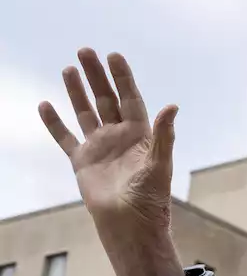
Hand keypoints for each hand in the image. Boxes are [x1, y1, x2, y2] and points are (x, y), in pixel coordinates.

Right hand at [39, 49, 177, 230]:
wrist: (130, 224)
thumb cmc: (151, 198)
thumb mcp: (160, 164)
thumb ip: (164, 135)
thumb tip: (172, 106)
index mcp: (140, 135)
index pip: (131, 99)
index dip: (123, 78)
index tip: (114, 56)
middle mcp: (119, 137)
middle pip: (106, 99)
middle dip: (97, 76)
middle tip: (85, 51)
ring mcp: (100, 147)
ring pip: (86, 112)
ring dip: (77, 91)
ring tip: (69, 68)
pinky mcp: (82, 162)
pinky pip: (65, 137)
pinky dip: (54, 123)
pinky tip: (45, 104)